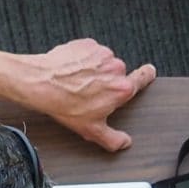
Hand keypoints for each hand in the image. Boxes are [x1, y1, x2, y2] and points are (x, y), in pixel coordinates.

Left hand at [22, 38, 158, 151]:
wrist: (40, 83)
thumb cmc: (64, 104)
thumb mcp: (91, 129)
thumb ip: (112, 139)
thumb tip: (124, 143)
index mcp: (120, 88)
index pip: (143, 78)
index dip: (147, 76)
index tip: (148, 73)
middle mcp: (114, 68)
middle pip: (117, 74)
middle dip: (106, 81)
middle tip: (90, 93)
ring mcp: (100, 54)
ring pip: (102, 63)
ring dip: (93, 71)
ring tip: (77, 83)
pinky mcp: (86, 44)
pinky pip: (88, 53)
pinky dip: (82, 60)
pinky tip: (70, 72)